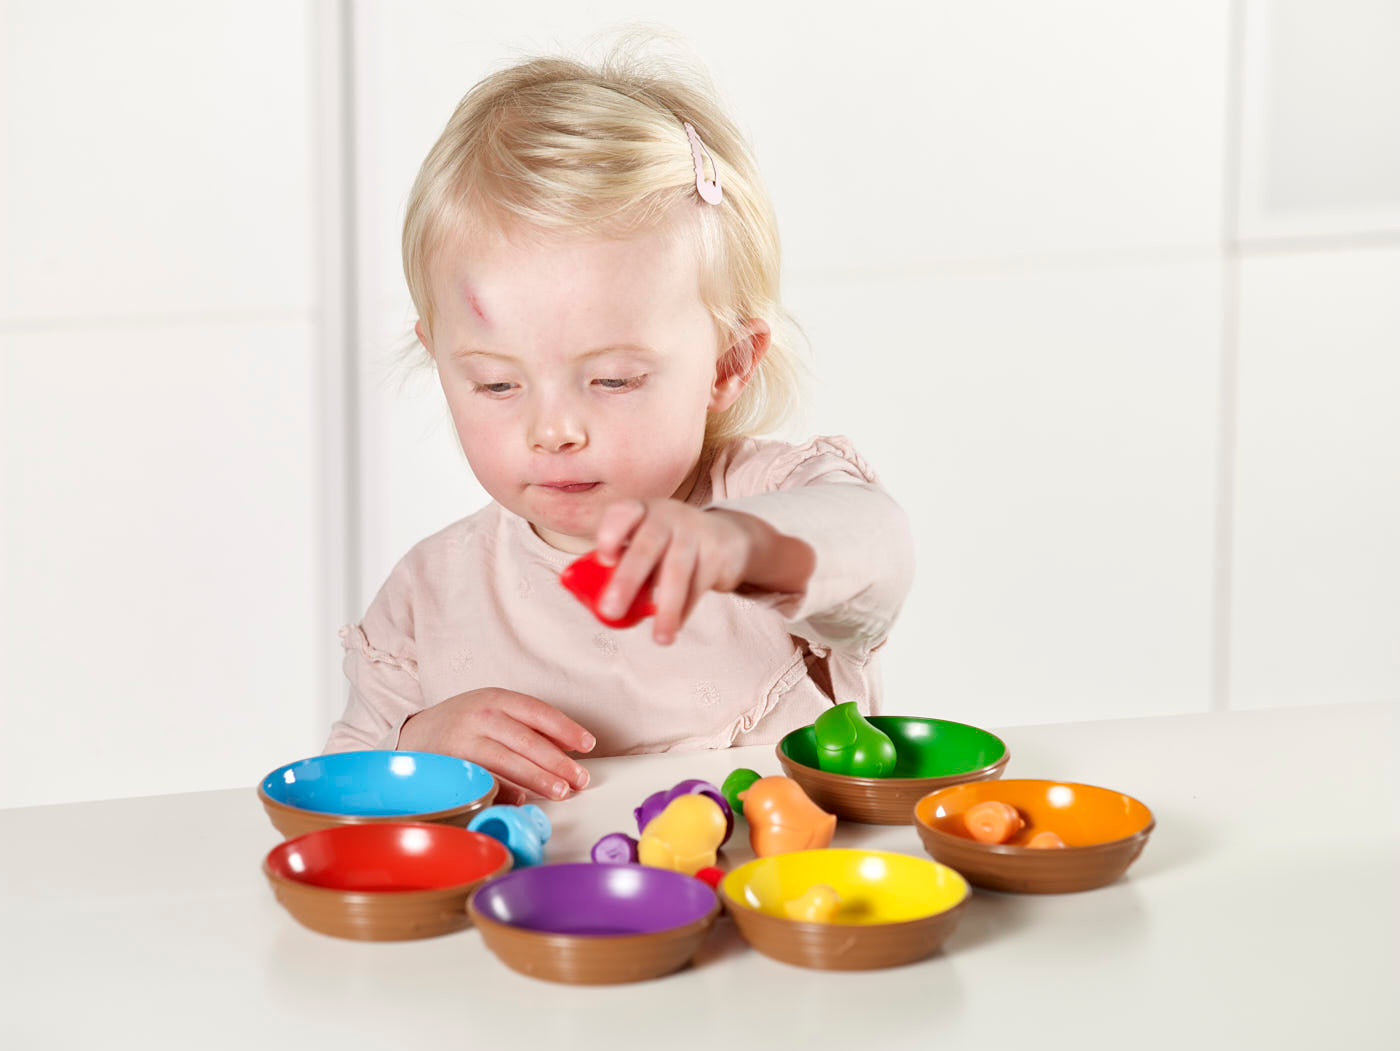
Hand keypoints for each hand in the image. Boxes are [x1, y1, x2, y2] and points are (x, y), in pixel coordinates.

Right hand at [398, 688, 594, 804]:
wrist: (415, 734)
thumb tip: (567, 745)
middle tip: (579, 779)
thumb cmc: (465, 724)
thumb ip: (528, 726)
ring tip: (560, 791)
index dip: (566, 729)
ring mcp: (463, 741)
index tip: (587, 745)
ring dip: (538, 779)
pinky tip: (521, 799)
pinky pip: (482, 780)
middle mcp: (480, 716)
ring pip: (508, 762)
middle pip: (527, 740)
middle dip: (558, 762)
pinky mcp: (451, 766)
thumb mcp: (495, 712)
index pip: (539, 713)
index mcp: (496, 699)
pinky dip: (504, 791)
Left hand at [593, 498, 759, 644]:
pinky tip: (674, 628)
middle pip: (646, 547)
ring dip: (667, 608)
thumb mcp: (647, 542)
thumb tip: (600, 608)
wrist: (727, 538)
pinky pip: (698, 586)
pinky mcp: (716, 553)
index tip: (604, 560)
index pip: (624, 512)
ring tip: (659, 639)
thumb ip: (624, 565)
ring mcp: (694, 533)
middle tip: (610, 611)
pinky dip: (685, 611)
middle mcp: (667, 517)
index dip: (611, 534)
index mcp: (641, 512)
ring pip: (677, 571)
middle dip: (627, 580)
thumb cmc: (671, 546)